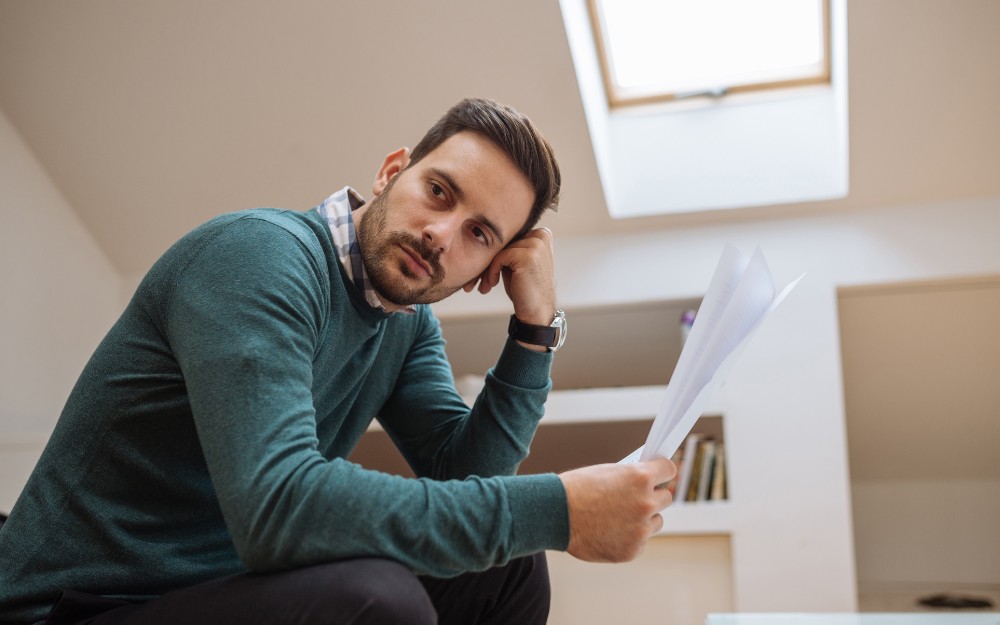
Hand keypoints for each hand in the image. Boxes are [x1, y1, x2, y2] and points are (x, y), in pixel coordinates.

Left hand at [464, 228, 556, 327]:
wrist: (536, 312)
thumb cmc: (524, 289)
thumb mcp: (518, 263)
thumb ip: (510, 246)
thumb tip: (483, 233)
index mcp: (542, 234)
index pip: (509, 236)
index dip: (495, 252)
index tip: (485, 270)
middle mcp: (541, 236)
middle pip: (503, 241)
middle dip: (488, 260)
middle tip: (478, 280)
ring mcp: (537, 245)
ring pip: (499, 249)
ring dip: (488, 268)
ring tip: (486, 285)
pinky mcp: (528, 255)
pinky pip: (499, 257)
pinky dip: (491, 271)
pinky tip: (492, 284)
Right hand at [559, 459, 676, 562]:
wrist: (554, 514)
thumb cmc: (576, 489)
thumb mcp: (607, 473)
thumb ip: (632, 479)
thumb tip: (647, 484)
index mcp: (640, 478)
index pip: (669, 470)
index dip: (663, 472)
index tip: (660, 475)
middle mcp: (645, 503)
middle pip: (666, 498)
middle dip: (653, 496)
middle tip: (636, 498)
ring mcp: (641, 529)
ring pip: (656, 522)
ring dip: (644, 519)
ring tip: (618, 517)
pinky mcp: (633, 550)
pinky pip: (641, 542)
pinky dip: (629, 538)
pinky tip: (610, 532)